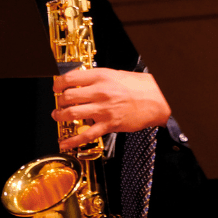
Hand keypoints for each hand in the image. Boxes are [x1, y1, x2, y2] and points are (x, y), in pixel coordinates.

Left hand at [52, 68, 171, 148]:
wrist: (159, 99)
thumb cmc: (142, 87)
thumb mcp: (117, 75)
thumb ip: (98, 79)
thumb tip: (81, 83)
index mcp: (102, 76)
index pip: (70, 78)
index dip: (58, 84)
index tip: (57, 88)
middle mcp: (100, 91)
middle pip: (67, 96)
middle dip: (59, 101)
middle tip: (60, 103)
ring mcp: (104, 109)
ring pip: (71, 114)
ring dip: (60, 116)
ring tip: (59, 116)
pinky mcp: (109, 124)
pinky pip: (86, 134)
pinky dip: (72, 141)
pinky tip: (65, 143)